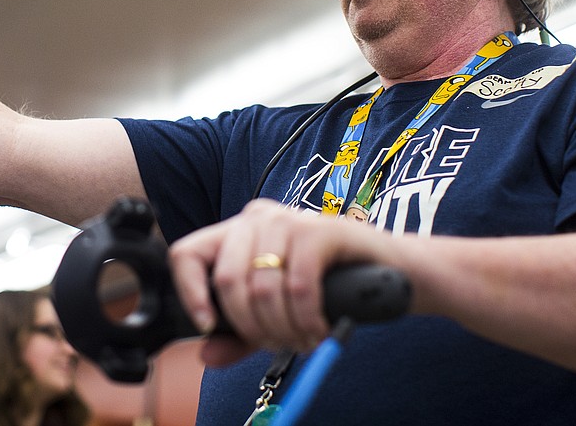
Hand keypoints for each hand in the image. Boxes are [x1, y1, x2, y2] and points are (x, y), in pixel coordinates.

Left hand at [167, 199, 386, 365]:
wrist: (388, 270)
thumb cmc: (327, 287)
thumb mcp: (274, 314)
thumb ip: (240, 335)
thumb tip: (207, 355)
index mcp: (236, 233)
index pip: (187, 254)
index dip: (190, 292)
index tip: (208, 325)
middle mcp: (256, 219)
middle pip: (227, 278)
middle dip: (251, 325)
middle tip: (277, 344)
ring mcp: (288, 220)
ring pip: (262, 286)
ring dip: (283, 327)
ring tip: (303, 340)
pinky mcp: (320, 230)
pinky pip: (298, 285)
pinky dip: (306, 318)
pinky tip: (319, 329)